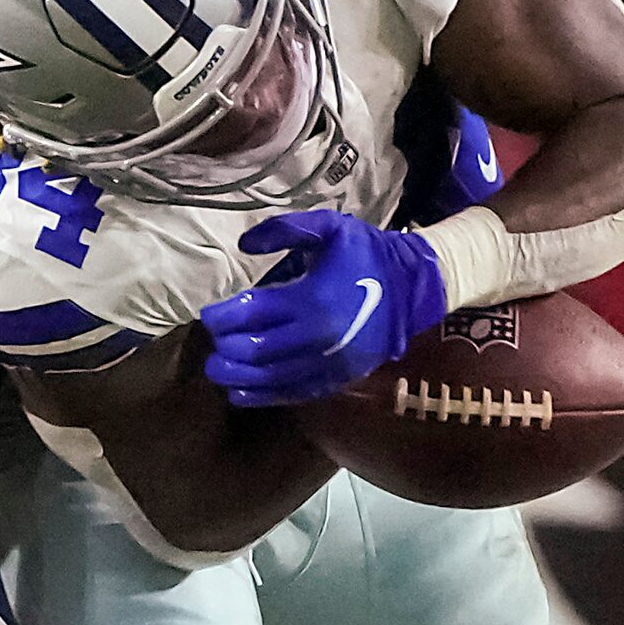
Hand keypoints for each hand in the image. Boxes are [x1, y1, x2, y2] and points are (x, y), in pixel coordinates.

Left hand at [202, 209, 447, 405]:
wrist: (414, 289)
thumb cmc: (366, 254)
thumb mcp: (329, 228)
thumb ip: (284, 230)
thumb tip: (244, 244)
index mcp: (312, 298)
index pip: (251, 314)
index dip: (222, 317)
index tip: (209, 314)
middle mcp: (317, 336)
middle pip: (255, 351)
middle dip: (225, 348)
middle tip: (213, 341)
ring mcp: (326, 364)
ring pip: (268, 378)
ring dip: (236, 376)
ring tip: (217, 368)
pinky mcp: (335, 380)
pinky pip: (290, 394)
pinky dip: (260, 396)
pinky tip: (238, 392)